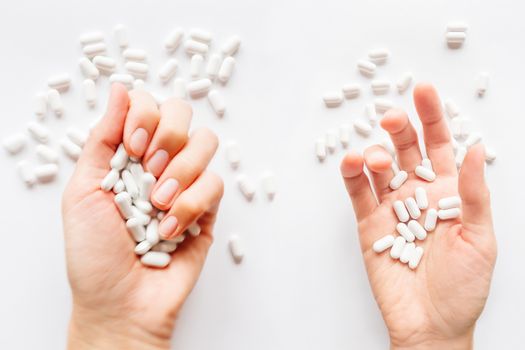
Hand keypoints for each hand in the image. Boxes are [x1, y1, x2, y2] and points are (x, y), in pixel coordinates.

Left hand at [62, 84, 223, 348]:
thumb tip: (120, 88)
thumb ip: (103, 138)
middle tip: (149, 168)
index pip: (148, 104)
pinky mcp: (208, 209)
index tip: (133, 146)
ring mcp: (186, 184)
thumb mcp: (82, 190)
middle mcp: (160, 162)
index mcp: (128, 154)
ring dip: (181, 171)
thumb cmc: (94, 254)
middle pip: (183, 112)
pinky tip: (170, 230)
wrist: (120, 302)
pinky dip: (191, 205)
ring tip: (158, 204)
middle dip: (168, 135)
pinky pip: (215, 184)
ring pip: (206, 143)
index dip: (145, 115)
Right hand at [340, 83, 495, 348]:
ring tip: (376, 156)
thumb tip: (475, 148)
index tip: (423, 90)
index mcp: (449, 192)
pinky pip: (358, 193)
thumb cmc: (463, 287)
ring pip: (379, 167)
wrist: (432, 325)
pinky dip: (352, 175)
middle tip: (392, 116)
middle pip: (406, 149)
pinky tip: (353, 163)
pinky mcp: (369, 225)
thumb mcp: (480, 238)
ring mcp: (392, 208)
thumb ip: (474, 193)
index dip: (432, 116)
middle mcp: (418, 194)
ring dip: (375, 153)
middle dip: (399, 127)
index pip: (440, 145)